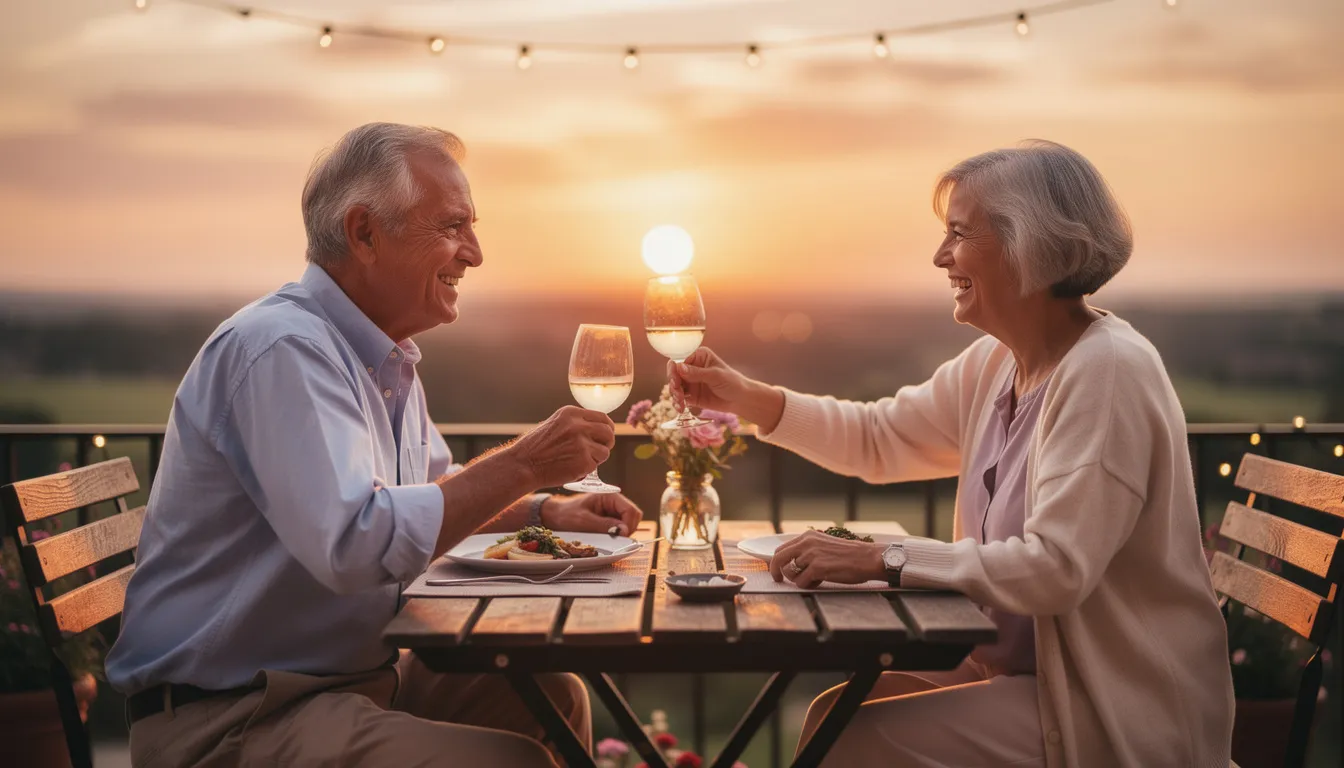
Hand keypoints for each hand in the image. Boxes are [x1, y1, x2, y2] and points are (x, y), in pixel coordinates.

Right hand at [509, 406, 614, 487]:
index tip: (605, 436)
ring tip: (579, 461)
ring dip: (596, 458)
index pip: (602, 417)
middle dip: (607, 443)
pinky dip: (587, 469)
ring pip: (605, 451)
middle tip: (599, 450)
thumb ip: (576, 424)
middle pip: (608, 432)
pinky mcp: (583, 461)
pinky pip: (596, 465)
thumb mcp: (555, 424)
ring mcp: (581, 443)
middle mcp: (578, 425)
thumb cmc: (536, 448)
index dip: (607, 428)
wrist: (522, 465)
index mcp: (571, 413)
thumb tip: (599, 429)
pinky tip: (572, 468)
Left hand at [541, 493, 643, 536]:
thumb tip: (624, 530)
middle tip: (614, 539)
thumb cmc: (566, 514)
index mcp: (610, 496)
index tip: (620, 537)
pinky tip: (605, 537)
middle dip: (626, 530)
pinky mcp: (610, 520)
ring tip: (606, 538)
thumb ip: (605, 525)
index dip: (629, 525)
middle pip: (633, 518)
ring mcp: (613, 511)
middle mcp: (614, 502)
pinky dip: (616, 535)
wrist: (555, 516)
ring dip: (621, 534)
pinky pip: (620, 529)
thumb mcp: (584, 521)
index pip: (631, 510)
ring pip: (628, 525)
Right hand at [667, 347, 749, 412]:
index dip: (674, 370)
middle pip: (674, 374)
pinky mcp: (691, 395)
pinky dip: (677, 403)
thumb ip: (697, 373)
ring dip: (674, 395)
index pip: (679, 359)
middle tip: (678, 393)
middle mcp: (692, 368)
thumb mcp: (715, 375)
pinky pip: (679, 398)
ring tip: (681, 402)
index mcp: (698, 356)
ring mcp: (690, 382)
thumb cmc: (732, 382)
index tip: (675, 380)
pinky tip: (681, 408)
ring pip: (674, 387)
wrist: (741, 400)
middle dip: (673, 384)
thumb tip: (679, 367)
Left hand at [768, 530, 887, 587]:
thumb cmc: (849, 555)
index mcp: (808, 537)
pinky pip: (801, 582)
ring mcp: (811, 555)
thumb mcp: (824, 545)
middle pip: (778, 558)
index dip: (776, 561)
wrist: (867, 558)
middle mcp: (807, 543)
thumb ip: (808, 550)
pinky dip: (808, 585)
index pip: (781, 548)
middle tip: (778, 579)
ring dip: (800, 579)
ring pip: (791, 573)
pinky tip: (820, 581)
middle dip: (775, 571)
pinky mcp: (817, 568)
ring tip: (815, 578)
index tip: (776, 570)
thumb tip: (791, 564)